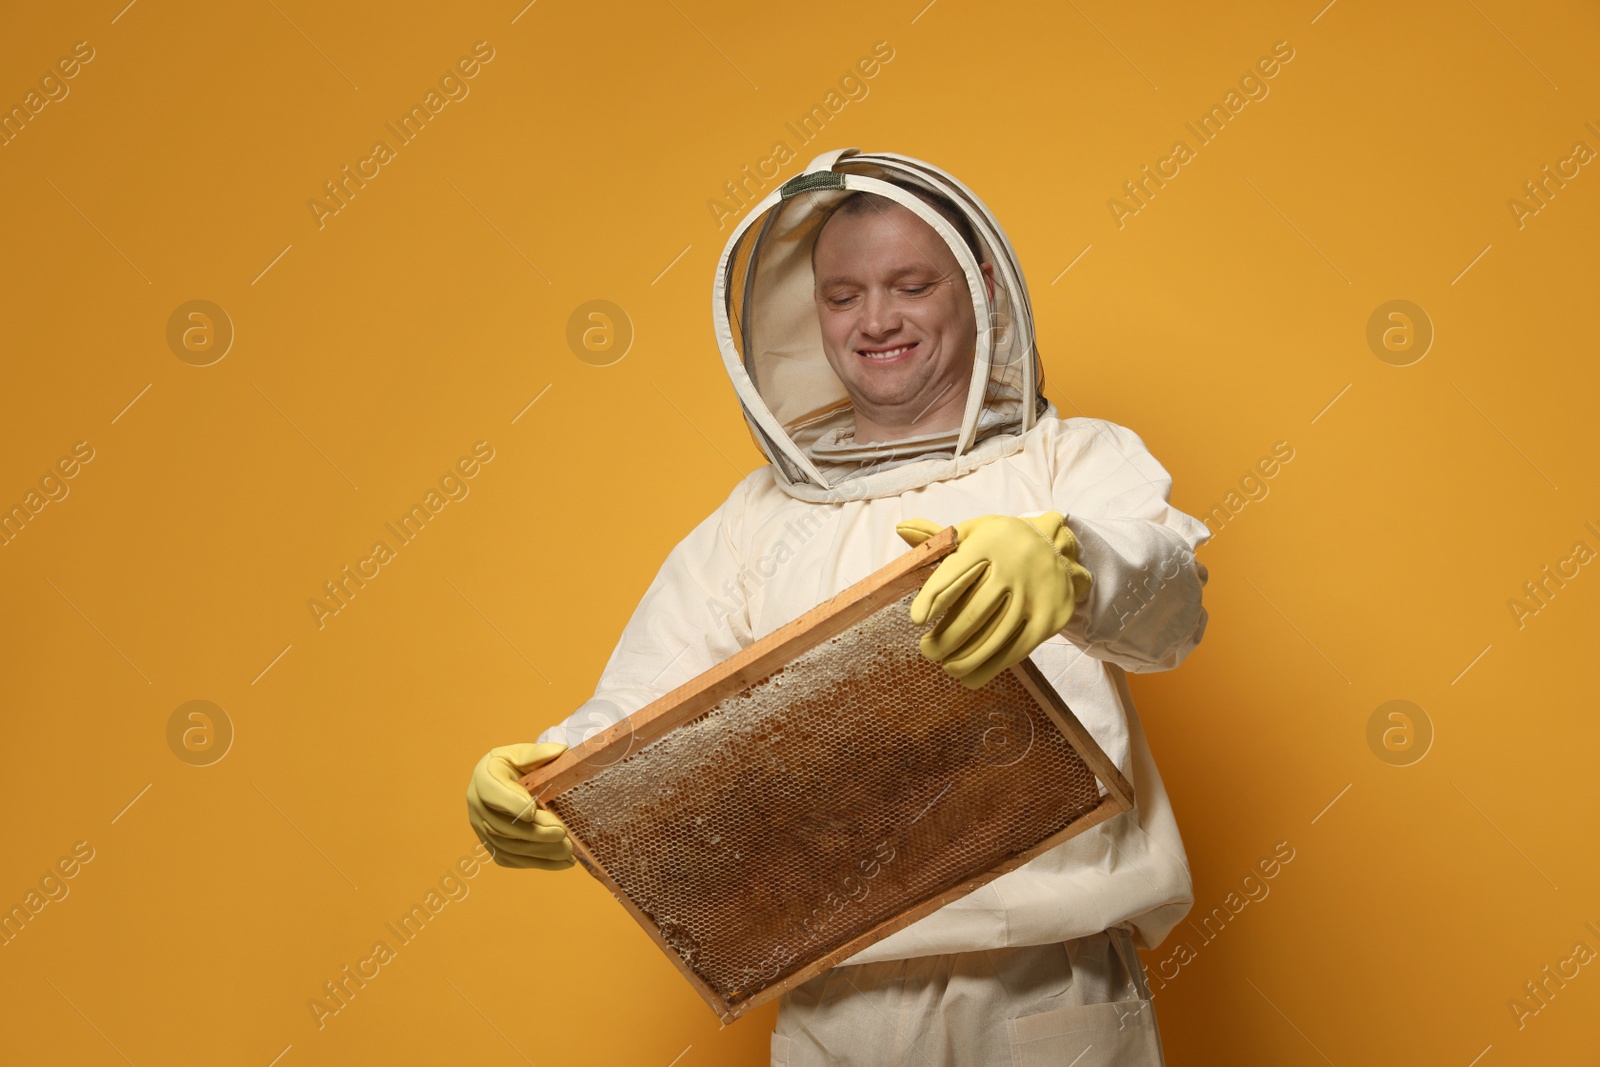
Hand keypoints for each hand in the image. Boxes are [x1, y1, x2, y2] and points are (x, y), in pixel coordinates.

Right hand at [465, 742, 574, 869]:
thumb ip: (540, 753)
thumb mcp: (525, 753)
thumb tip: (560, 750)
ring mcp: (482, 827)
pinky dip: (538, 863)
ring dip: (539, 852)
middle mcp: (477, 804)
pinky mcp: (492, 844)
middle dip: (534, 833)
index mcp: (484, 776)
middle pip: (502, 826)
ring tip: (567, 851)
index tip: (534, 810)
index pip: (492, 792)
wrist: (507, 780)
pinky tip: (561, 862)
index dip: (511, 803)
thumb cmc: (517, 765)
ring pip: (508, 847)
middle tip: (561, 833)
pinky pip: (512, 859)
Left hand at [895, 511, 1091, 688]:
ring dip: (965, 658)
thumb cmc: (1004, 543)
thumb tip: (902, 528)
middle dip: (945, 638)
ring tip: (946, 666)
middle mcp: (1013, 567)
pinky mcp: (1048, 618)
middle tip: (927, 650)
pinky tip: (969, 676)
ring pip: (993, 636)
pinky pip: (1015, 650)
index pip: (955, 572)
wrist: (1058, 548)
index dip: (933, 597)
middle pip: (973, 612)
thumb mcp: (975, 531)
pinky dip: (989, 668)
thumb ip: (938, 536)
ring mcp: (1033, 594)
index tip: (916, 619)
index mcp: (988, 544)